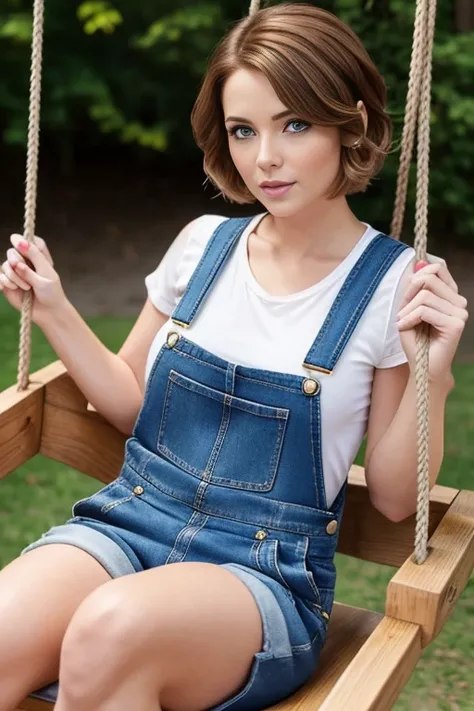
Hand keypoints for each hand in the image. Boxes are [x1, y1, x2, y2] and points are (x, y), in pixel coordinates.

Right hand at [0, 234, 67, 324]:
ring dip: (14, 276)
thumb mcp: (45, 276)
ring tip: (26, 287)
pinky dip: (5, 281)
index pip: (29, 240)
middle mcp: (25, 261)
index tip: (22, 248)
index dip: (24, 241)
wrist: (47, 312)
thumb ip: (32, 260)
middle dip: (17, 262)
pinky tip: (13, 288)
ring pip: (5, 265)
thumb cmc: (51, 293)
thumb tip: (20, 243)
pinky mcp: (8, 282)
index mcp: (38, 256)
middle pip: (12, 251)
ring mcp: (15, 271)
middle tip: (27, 275)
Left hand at [396, 260, 467, 380]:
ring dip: (406, 310)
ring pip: (424, 296)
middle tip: (402, 312)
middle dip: (408, 293)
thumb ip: (415, 285)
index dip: (418, 274)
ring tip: (403, 323)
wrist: (423, 366)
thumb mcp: (409, 307)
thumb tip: (419, 261)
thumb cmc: (416, 339)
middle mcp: (459, 301)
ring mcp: (460, 313)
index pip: (438, 268)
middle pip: (429, 278)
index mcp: (450, 294)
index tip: (407, 294)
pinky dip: (408, 318)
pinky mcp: (455, 324)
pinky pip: (424, 311)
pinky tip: (404, 328)